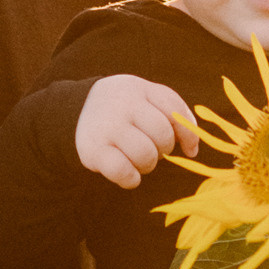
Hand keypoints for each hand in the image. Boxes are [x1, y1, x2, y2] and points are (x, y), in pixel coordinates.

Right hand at [76, 76, 196, 188]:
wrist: (76, 110)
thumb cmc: (125, 108)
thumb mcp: (147, 98)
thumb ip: (175, 113)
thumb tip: (192, 149)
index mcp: (139, 89)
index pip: (175, 113)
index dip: (187, 135)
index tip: (189, 149)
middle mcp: (122, 105)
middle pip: (163, 137)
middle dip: (163, 150)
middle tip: (151, 148)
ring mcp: (106, 127)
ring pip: (146, 156)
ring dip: (148, 165)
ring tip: (138, 159)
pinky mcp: (93, 150)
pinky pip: (124, 172)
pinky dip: (131, 179)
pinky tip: (129, 174)